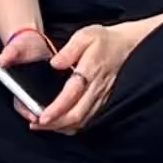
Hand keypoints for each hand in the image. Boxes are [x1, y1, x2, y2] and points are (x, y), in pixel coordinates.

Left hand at [32, 11, 162, 134]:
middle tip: (35, 125)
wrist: (127, 46)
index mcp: (90, 71)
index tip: (41, 117)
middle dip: (54, 124)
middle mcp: (97, 88)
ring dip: (62, 127)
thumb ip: (69, 50)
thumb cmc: (104, 40)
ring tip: (43, 126)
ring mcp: (101, 97)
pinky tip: (59, 124)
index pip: (72, 95)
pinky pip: (87, 120)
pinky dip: (72, 126)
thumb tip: (55, 63)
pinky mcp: (103, 102)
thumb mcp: (85, 36)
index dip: (56, 109)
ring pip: (82, 121)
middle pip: (76, 115)